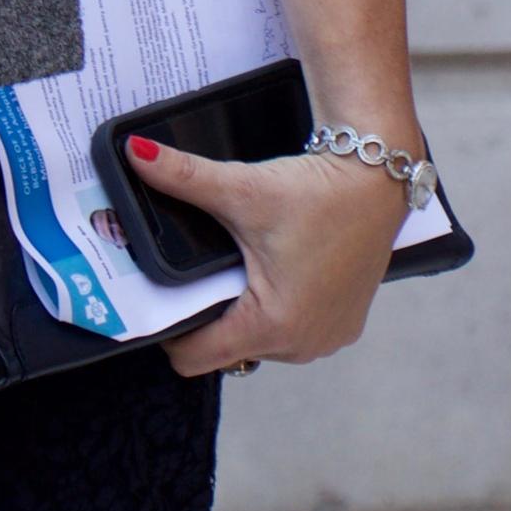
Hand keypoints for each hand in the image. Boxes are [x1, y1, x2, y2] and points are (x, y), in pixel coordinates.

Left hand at [126, 133, 409, 375]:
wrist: (376, 180)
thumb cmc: (318, 192)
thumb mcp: (243, 188)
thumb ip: (183, 177)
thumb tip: (134, 153)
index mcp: (273, 324)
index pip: (195, 357)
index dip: (169, 330)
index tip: (161, 295)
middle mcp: (302, 344)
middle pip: (225, 350)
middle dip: (205, 316)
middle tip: (195, 273)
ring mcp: (326, 340)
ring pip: (257, 343)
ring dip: (241, 315)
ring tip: (233, 268)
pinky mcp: (342, 328)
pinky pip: (290, 335)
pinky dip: (273, 312)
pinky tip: (267, 274)